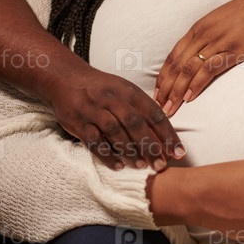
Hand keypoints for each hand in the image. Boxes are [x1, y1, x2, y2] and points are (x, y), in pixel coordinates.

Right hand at [47, 67, 184, 170]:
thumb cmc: (102, 89)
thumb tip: (166, 135)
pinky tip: (117, 166)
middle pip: (136, 124)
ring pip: (115, 132)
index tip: (179, 152)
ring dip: (130, 151)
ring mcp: (94, 110)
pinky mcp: (78, 121)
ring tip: (142, 166)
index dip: (168, 134)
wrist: (65, 77)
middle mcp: (113, 99)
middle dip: (151, 146)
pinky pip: (93, 140)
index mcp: (129, 92)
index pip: (154, 114)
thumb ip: (144, 110)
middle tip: (161, 165)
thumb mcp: (125, 91)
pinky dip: (106, 154)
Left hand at [153, 0, 243, 116]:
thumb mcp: (226, 22)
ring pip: (189, 68)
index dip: (164, 76)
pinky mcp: (234, 49)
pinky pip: (209, 68)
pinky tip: (190, 98)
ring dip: (177, 91)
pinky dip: (197, 84)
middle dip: (165, 88)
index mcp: (200, 26)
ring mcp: (219, 40)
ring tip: (170, 109)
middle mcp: (204, 33)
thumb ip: (212, 36)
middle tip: (158, 107)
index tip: (157, 93)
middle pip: (177, 64)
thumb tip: (204, 54)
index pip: (174, 55)